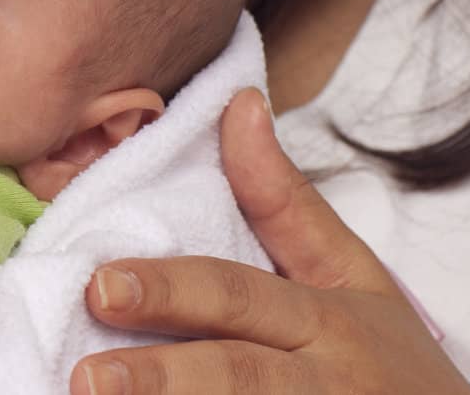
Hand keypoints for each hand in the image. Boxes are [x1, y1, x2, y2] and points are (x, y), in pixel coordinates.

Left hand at [72, 89, 469, 394]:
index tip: (99, 284)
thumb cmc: (386, 362)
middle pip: (235, 377)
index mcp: (326, 321)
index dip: (169, 290)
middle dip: (161, 378)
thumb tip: (238, 103)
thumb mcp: (353, 279)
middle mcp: (324, 382)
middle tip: (84, 378)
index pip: (237, 297)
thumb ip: (286, 201)